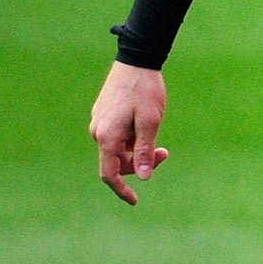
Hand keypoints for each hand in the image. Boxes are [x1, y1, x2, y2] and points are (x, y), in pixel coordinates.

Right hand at [89, 62, 169, 205]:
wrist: (136, 62)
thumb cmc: (146, 91)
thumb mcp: (151, 122)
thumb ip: (145, 151)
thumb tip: (142, 177)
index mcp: (107, 137)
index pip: (109, 174)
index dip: (121, 190)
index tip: (135, 201)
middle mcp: (98, 132)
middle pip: (116, 163)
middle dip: (140, 164)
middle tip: (165, 152)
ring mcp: (99, 123)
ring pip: (118, 150)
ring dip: (138, 150)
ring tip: (157, 135)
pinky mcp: (103, 116)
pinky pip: (117, 137)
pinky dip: (132, 139)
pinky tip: (146, 124)